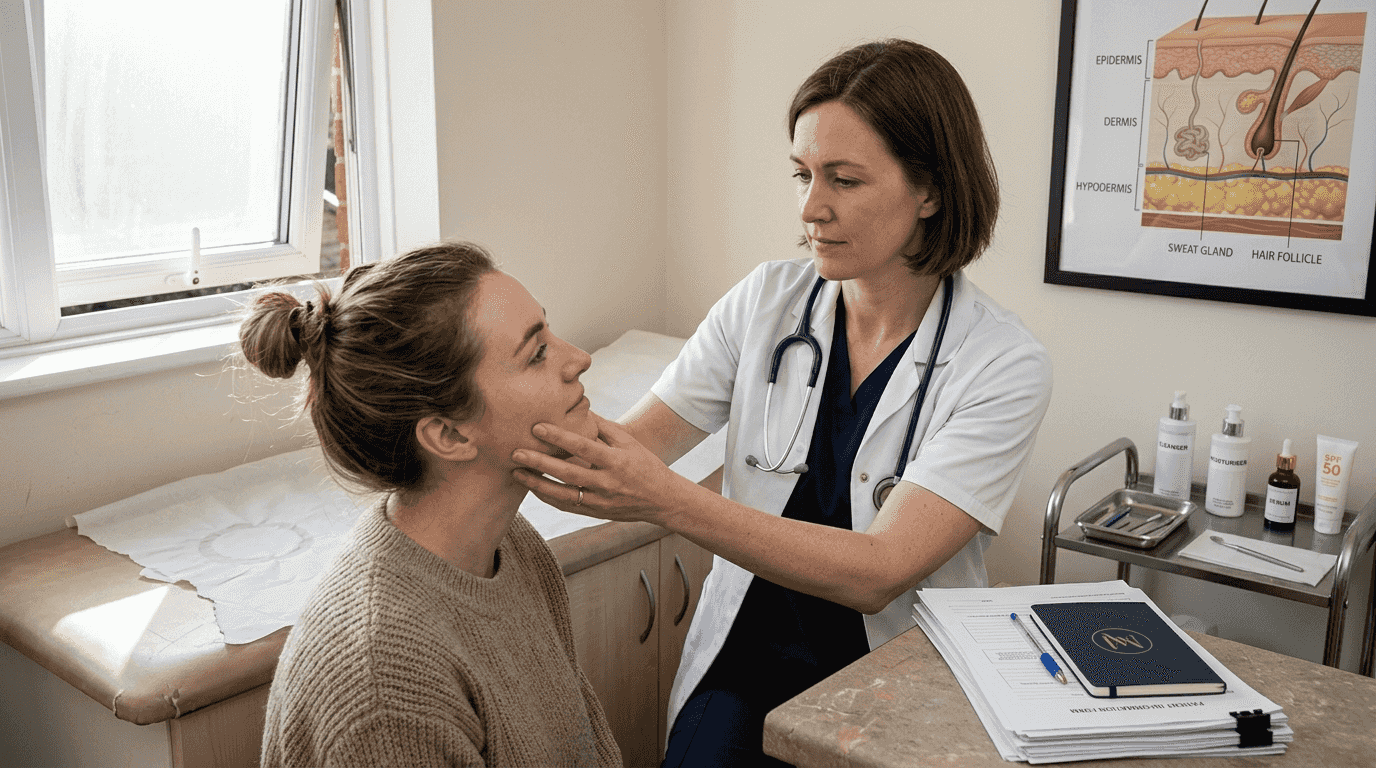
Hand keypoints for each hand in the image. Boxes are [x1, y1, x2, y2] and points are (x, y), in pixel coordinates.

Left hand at [511, 413, 687, 523]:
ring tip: (516, 473)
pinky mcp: (596, 513)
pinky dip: (548, 497)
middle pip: (567, 473)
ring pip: (563, 495)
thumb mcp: (629, 443)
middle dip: (540, 463)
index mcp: (616, 461)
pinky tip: (533, 487)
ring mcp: (601, 501)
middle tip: (516, 452)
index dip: (559, 437)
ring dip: (537, 484)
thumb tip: (579, 408)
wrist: (663, 500)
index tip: (537, 427)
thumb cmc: (646, 465)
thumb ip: (603, 428)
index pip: (583, 447)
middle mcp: (607, 483)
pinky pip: (567, 506)